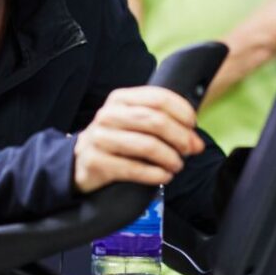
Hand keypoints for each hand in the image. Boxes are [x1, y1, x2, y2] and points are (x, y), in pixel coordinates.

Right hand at [73, 86, 204, 192]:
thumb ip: (165, 125)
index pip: (159, 98)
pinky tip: (164, 176)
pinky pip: (135, 169)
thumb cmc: (116, 139)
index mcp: (121, 98)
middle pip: (155, 121)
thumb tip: (196, 142)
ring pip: (148, 146)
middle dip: (180, 137)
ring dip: (170, 158)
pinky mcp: (98, 162)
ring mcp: (101, 138)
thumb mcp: (134, 122)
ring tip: (177, 166)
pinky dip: (156, 175)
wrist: (80, 161)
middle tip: (191, 150)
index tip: (192, 126)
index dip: (182, 112)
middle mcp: (109, 115)